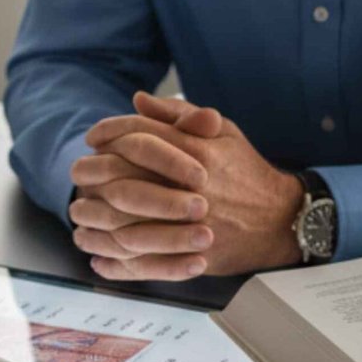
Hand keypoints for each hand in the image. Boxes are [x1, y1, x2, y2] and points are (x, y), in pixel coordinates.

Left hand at [74, 92, 302, 277]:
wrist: (281, 219)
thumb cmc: (246, 171)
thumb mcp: (222, 131)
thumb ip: (179, 115)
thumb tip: (137, 101)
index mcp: (196, 151)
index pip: (138, 136)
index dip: (109, 132)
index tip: (93, 137)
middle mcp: (190, 186)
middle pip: (123, 175)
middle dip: (94, 171)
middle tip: (81, 170)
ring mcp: (190, 223)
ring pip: (125, 220)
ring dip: (96, 214)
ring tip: (82, 208)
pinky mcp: (191, 254)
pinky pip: (141, 260)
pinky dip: (113, 258)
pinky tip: (97, 251)